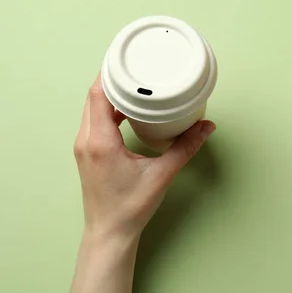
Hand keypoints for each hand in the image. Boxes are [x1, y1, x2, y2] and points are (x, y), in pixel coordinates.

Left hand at [73, 75, 215, 240]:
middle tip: (136, 67)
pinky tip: (129, 109)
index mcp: (100, 141)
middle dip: (113, 79)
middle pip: (93, 97)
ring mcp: (84, 147)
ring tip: (135, 84)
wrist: (110, 233)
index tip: (128, 59)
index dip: (110, 73)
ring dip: (111, 94)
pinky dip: (109, 109)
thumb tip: (206, 127)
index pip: (98, 95)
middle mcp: (86, 140)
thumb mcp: (162, 175)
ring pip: (92, 108)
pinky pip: (95, 120)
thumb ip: (185, 147)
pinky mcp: (88, 153)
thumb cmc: (131, 207)